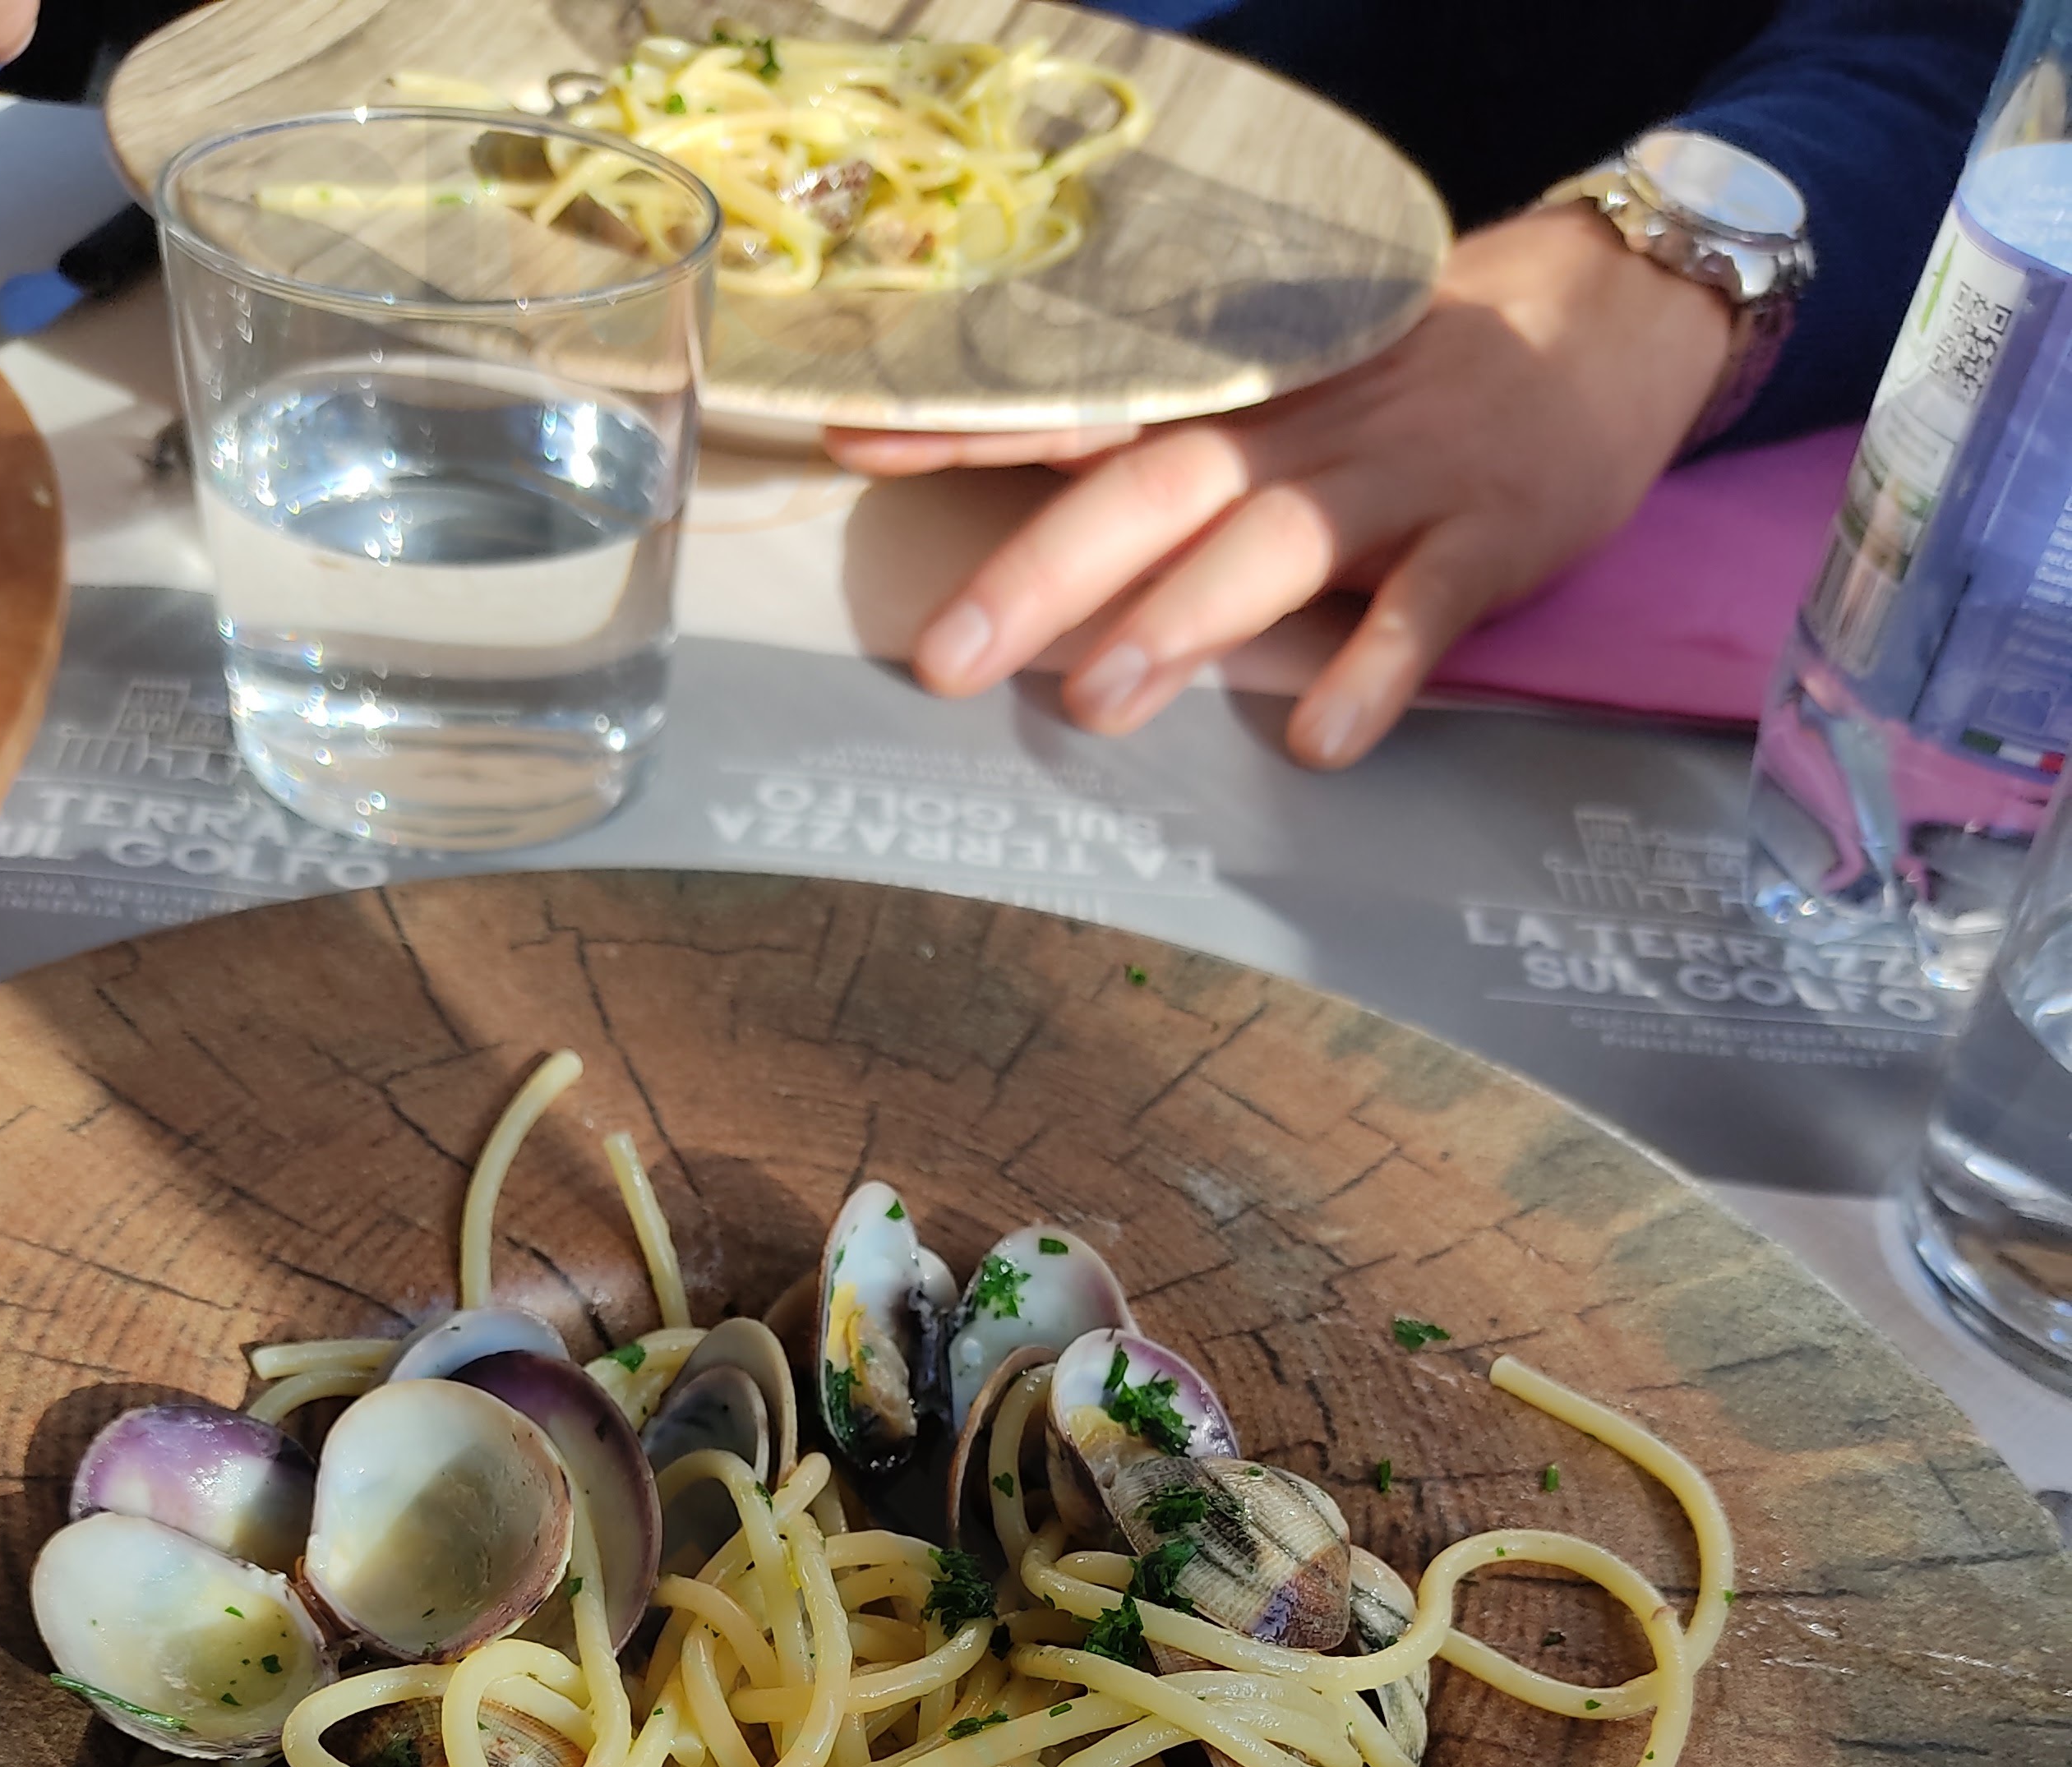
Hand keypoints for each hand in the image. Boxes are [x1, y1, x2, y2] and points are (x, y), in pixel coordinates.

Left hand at [826, 203, 1733, 768]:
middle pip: (1157, 485)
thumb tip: (1024, 547)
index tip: (857, 447)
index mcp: (1240, 391)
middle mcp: (1300, 425)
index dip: (972, 425)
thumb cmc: (1409, 388)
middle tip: (949, 655)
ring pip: (1276, 544)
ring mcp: (1398, 477)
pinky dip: (1375, 671)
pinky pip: (1427, 609)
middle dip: (1045, 568)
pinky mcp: (1488, 536)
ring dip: (1182, 622)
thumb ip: (1167, 456)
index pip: (1088, 402)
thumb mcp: (1283, 395)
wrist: (1607, 327)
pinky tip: (1323, 742)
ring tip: (1099, 705)